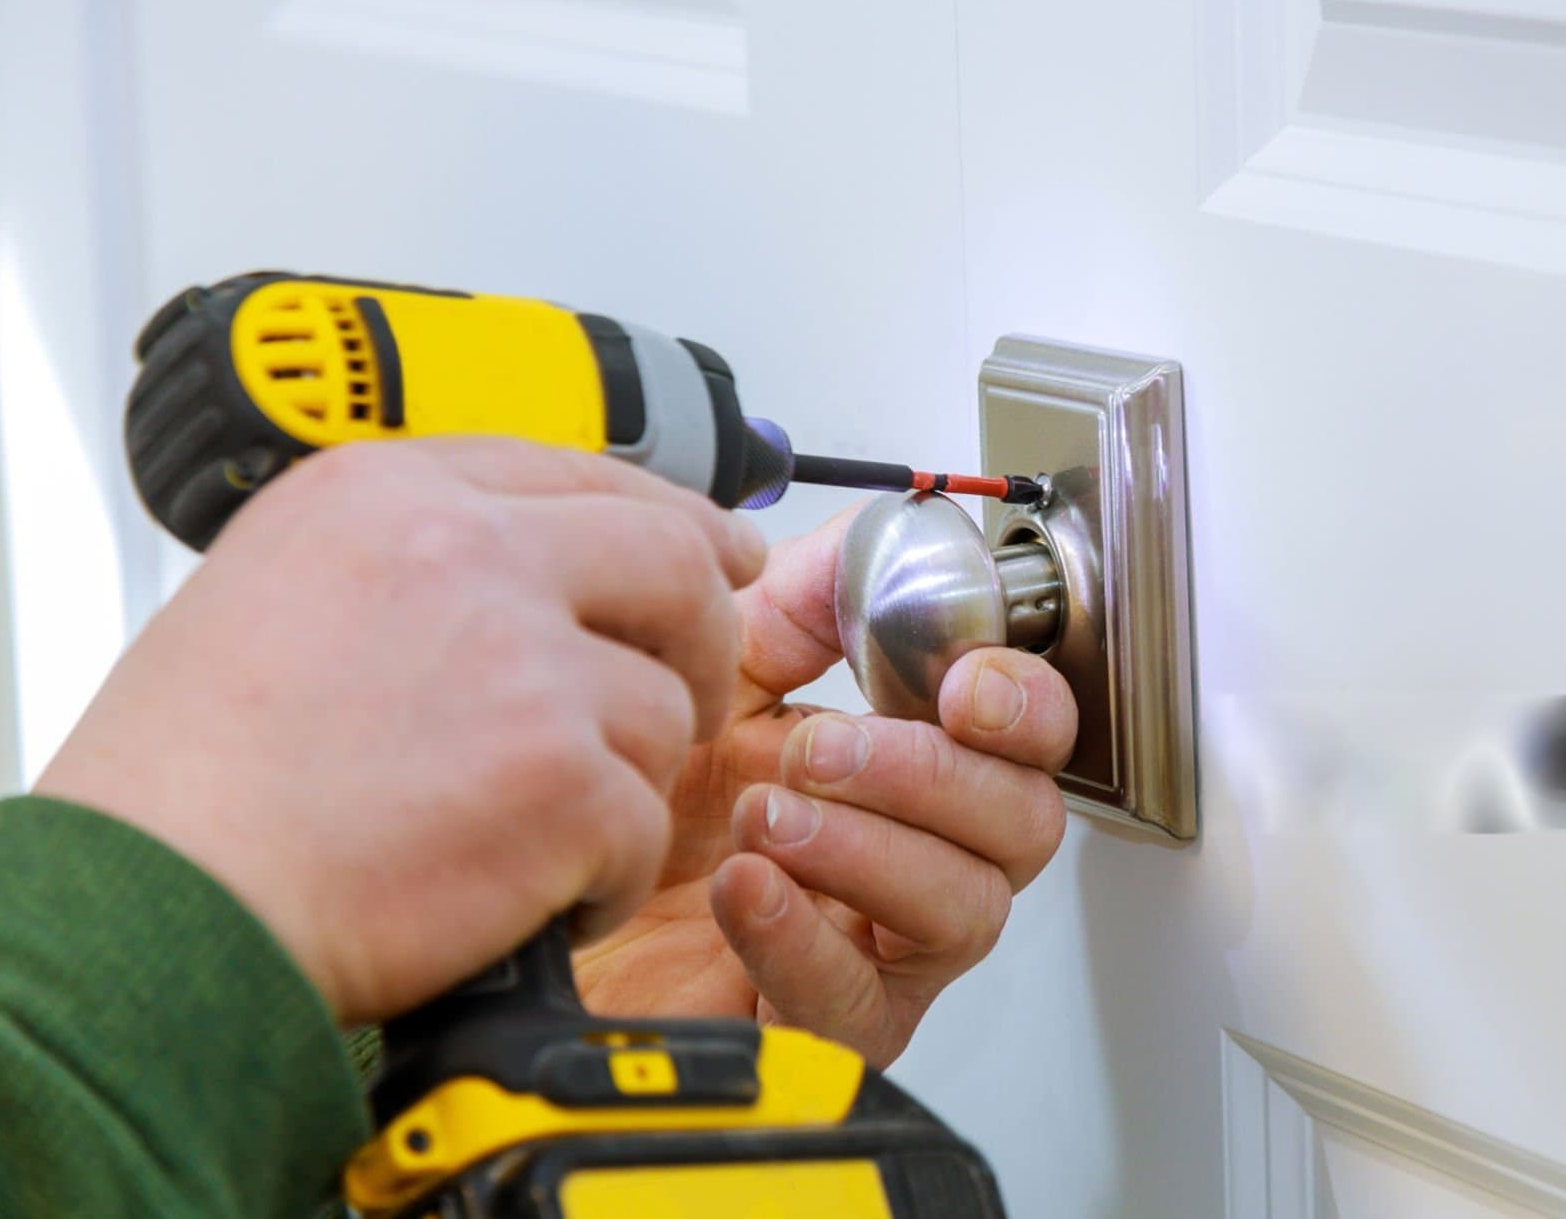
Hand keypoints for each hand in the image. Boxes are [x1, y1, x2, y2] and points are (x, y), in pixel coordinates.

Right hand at [36, 437, 764, 1025]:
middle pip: (669, 562)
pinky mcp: (559, 776)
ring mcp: (523, 662)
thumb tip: (526, 579)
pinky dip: (606, 875)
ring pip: (661, 708)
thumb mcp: (274, 597)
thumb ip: (406, 566)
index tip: (717, 550)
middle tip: (697, 687)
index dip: (668, 517)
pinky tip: (539, 897)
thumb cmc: (183, 786)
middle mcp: (465, 554)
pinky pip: (643, 827)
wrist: (151, 905)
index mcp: (387, 495)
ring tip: (543, 833)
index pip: (580, 472)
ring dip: (625, 781)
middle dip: (703, 632)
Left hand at [572, 510, 1077, 1064]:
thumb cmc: (635, 795)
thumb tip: (879, 538)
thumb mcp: (713, 665)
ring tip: (763, 815)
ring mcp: (878, 946)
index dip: (1021, 704)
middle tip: (825, 748)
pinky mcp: (824, 1028)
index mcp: (906, 759)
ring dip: (869, 849)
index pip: (1025, 735)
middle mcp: (912, 853)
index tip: (965, 683)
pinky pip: (862, 999)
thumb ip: (804, 599)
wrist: (540, 902)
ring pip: (965, 909)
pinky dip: (804, 934)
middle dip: (936, 774)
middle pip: (1023, 822)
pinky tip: (743, 886)